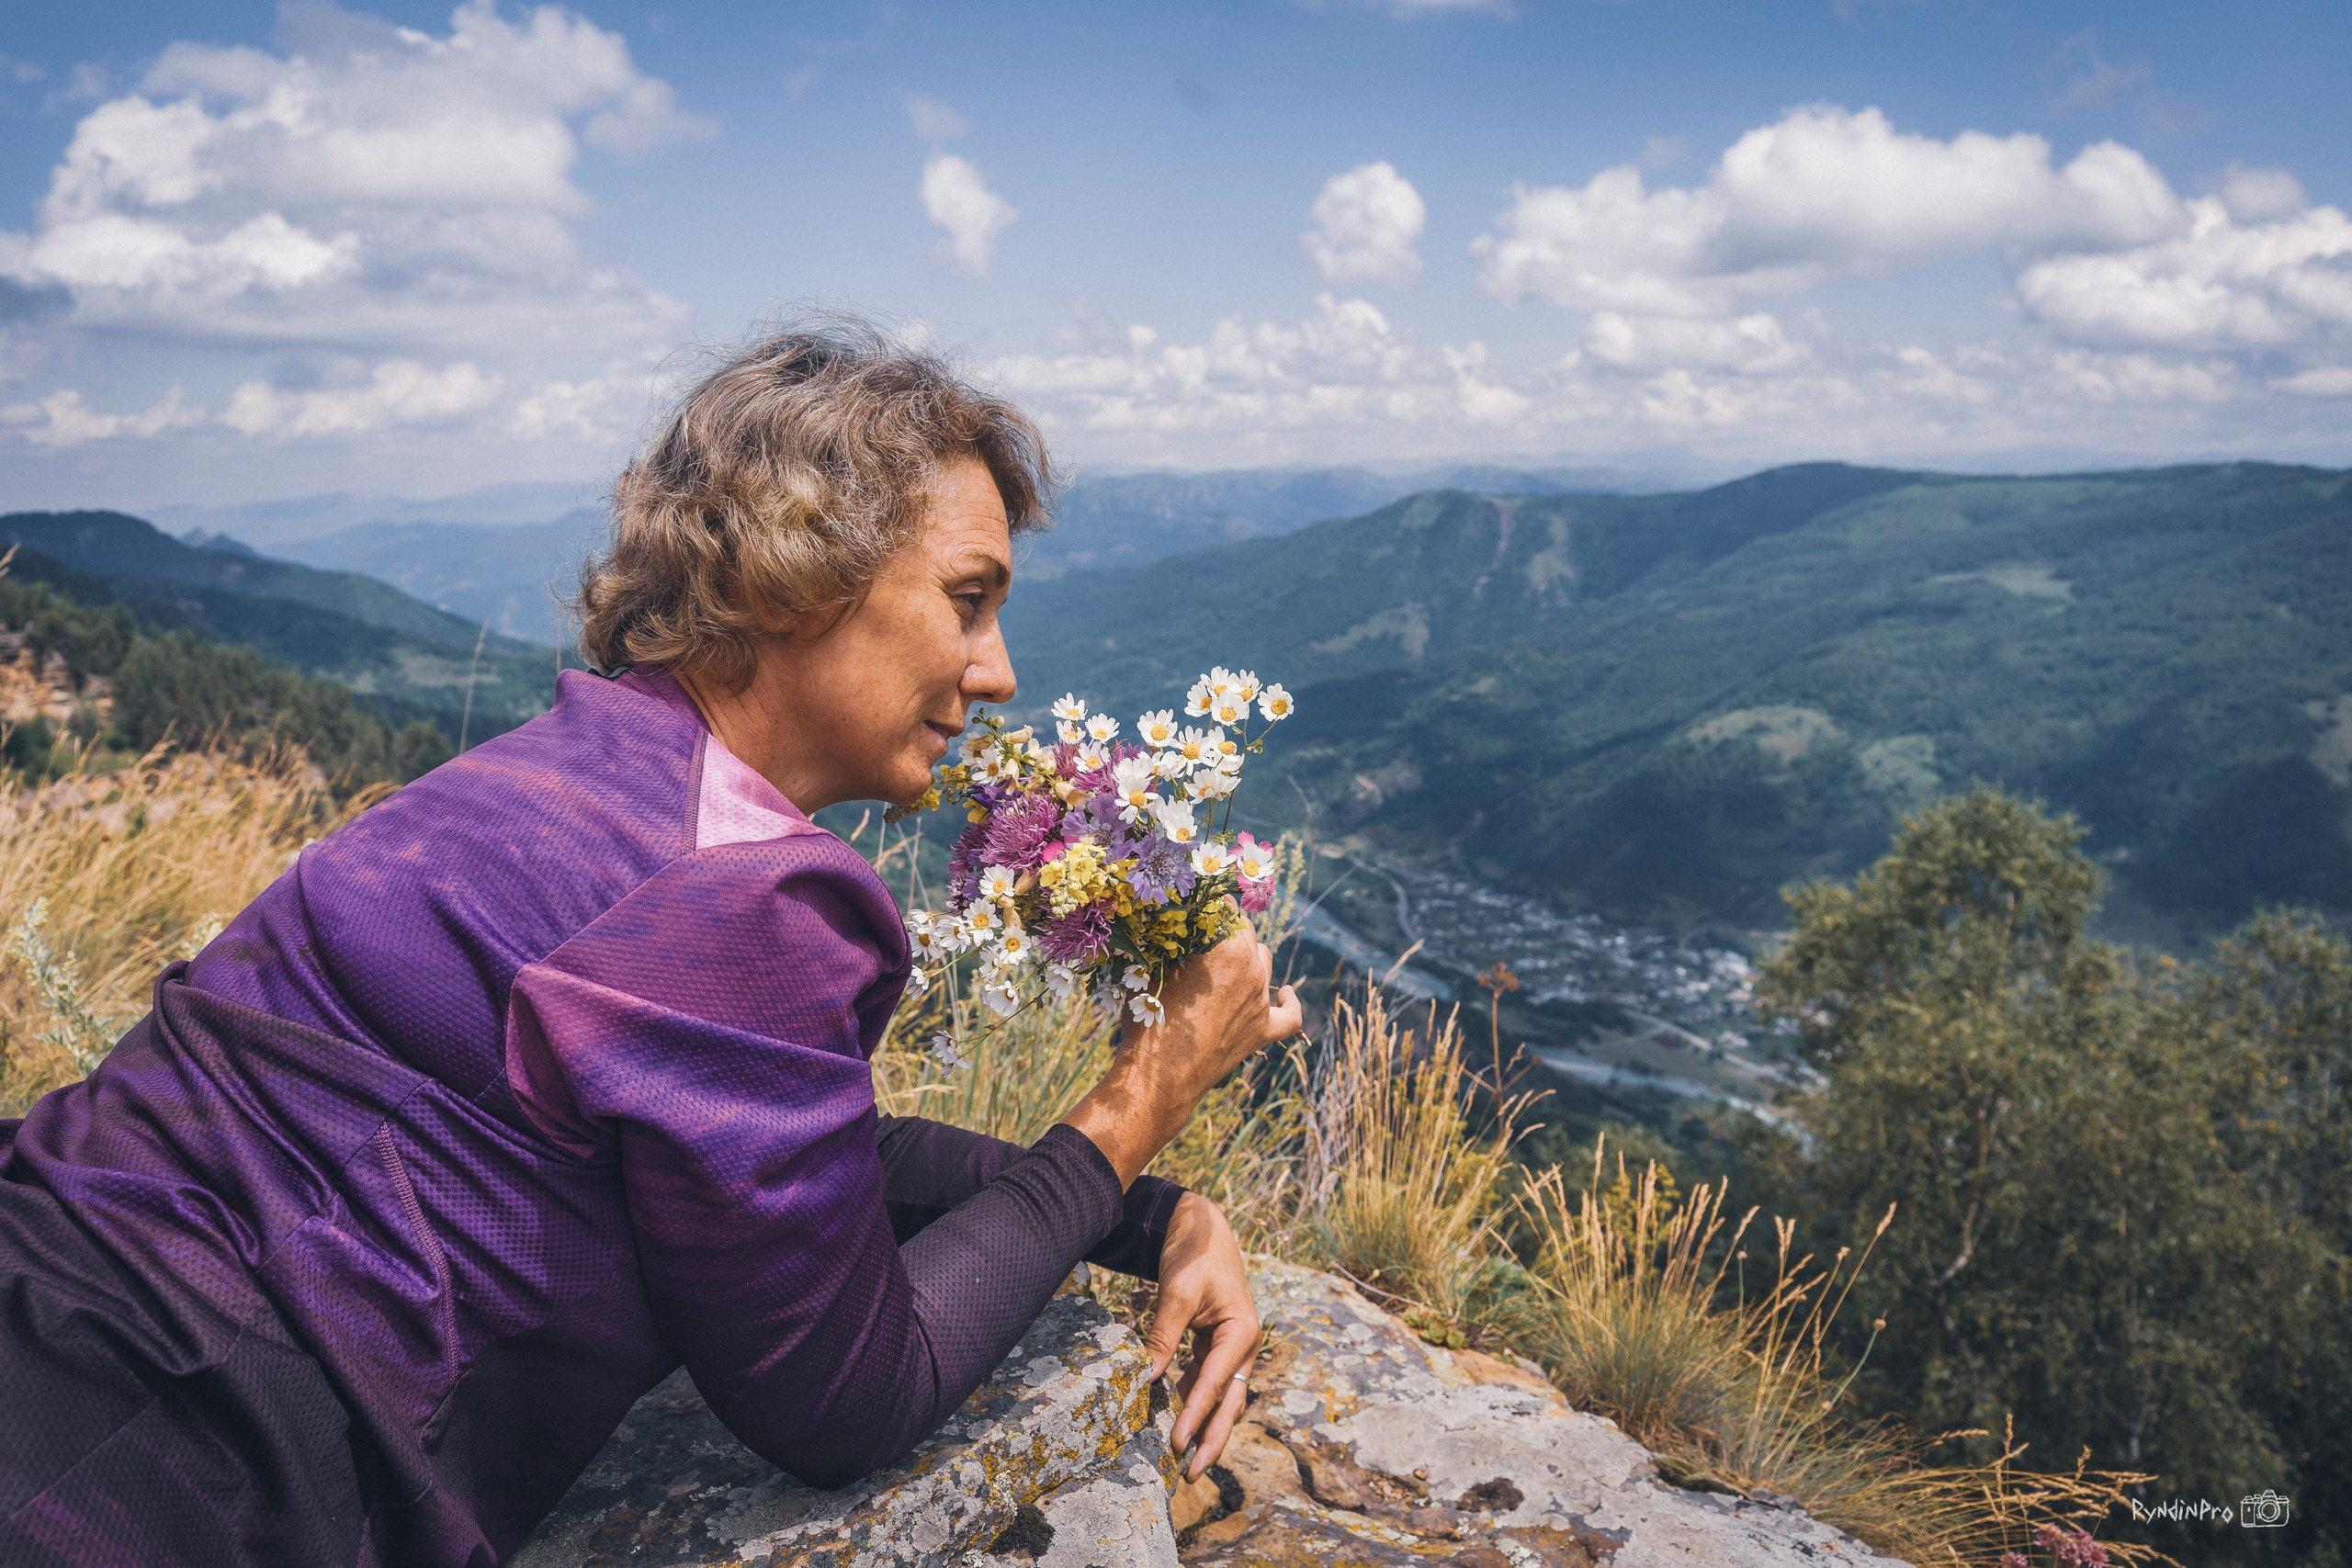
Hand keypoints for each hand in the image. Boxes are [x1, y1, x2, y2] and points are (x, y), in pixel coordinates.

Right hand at [1062, 914, 1302, 1185]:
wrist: (1159, 1078)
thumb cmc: (1148, 1021)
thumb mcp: (1151, 971)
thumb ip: (1169, 943)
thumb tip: (1171, 924)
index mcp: (1226, 949)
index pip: (1225, 909)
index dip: (1208, 907)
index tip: (1195, 909)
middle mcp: (1251, 970)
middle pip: (1247, 932)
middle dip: (1226, 928)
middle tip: (1203, 934)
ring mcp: (1261, 1001)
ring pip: (1265, 961)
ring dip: (1249, 956)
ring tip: (1224, 962)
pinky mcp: (1264, 1030)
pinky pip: (1291, 1014)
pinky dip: (1290, 1002)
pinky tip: (1286, 993)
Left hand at [1145, 1194, 1258, 1480]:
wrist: (1200, 1226)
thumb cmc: (1194, 1255)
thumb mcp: (1178, 1293)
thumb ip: (1164, 1336)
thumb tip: (1146, 1378)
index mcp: (1243, 1333)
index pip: (1217, 1384)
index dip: (1195, 1416)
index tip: (1177, 1444)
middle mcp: (1243, 1346)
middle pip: (1229, 1403)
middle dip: (1211, 1440)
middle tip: (1191, 1474)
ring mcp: (1231, 1348)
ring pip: (1220, 1398)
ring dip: (1203, 1427)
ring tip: (1184, 1461)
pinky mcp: (1215, 1346)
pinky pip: (1207, 1382)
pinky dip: (1193, 1403)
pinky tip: (1175, 1422)